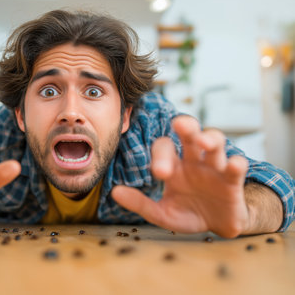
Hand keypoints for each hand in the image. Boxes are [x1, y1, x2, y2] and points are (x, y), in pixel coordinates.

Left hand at [112, 115, 249, 237]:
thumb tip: (115, 192)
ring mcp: (215, 167)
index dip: (161, 156)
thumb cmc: (188, 214)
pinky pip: (236, 167)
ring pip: (216, 142)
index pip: (165, 147)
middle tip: (180, 125)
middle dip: (186, 126)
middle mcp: (194, 160)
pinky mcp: (233, 181)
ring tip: (205, 142)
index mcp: (175, 165)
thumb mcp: (162, 213)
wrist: (216, 227)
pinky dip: (236, 164)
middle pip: (191, 134)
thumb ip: (140, 203)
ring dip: (211, 138)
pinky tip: (233, 164)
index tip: (159, 173)